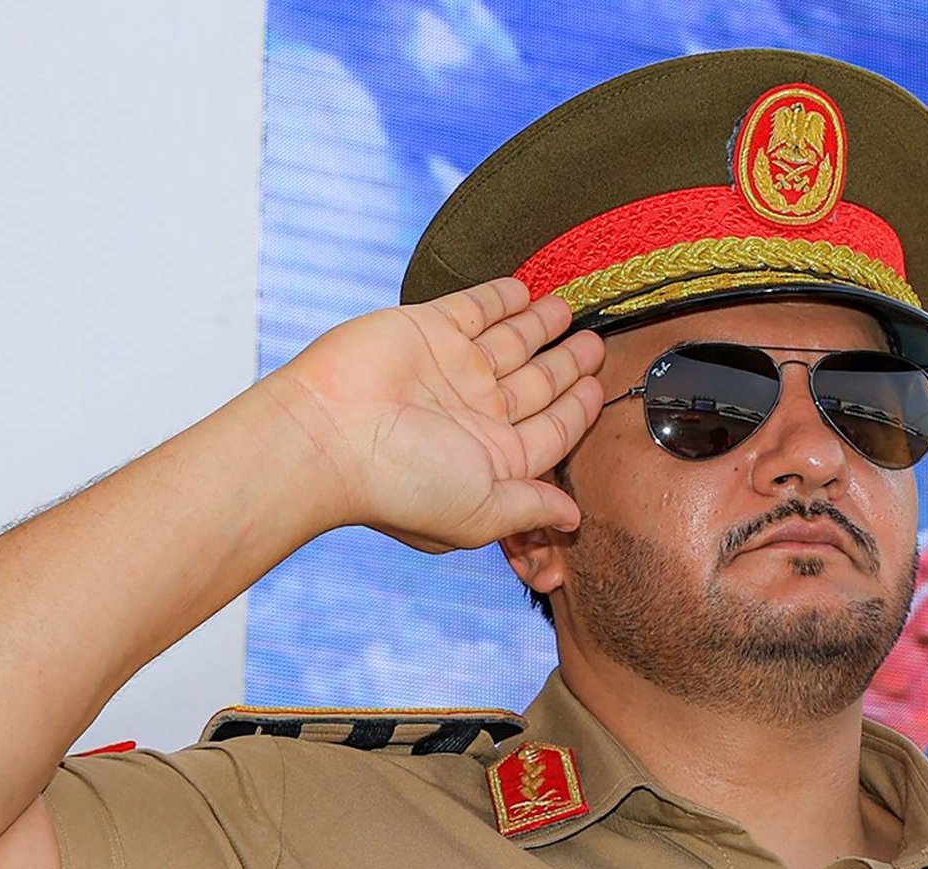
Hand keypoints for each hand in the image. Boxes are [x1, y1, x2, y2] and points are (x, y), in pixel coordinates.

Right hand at [268, 277, 605, 552]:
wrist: (329, 436)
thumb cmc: (402, 484)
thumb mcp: (482, 510)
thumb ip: (531, 507)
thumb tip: (573, 519)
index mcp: (491, 456)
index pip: (549, 429)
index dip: (576, 409)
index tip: (598, 389)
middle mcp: (473, 410)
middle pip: (536, 383)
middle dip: (567, 364)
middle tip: (596, 344)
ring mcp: (451, 367)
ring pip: (511, 342)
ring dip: (541, 325)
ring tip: (569, 309)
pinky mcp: (427, 328)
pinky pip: (475, 307)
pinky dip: (501, 297)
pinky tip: (525, 290)